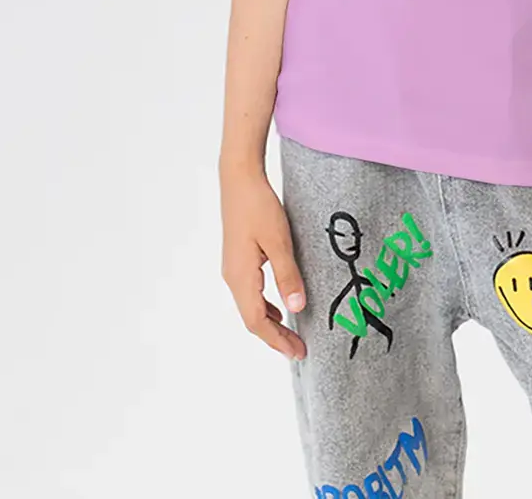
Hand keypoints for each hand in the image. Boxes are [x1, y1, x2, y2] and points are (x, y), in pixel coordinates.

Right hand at [219, 162, 307, 360]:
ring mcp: (233, 268)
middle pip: (252, 318)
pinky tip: (279, 305)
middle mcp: (232, 277)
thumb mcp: (279, 240)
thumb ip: (287, 275)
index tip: (298, 352)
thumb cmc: (259, 206)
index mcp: (241, 277)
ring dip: (270, 323)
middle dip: (275, 337)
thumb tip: (296, 310)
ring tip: (291, 334)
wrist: (239, 179)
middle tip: (299, 350)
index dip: (277, 340)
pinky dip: (265, 306)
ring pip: (250, 306)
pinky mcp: (237, 259)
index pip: (257, 321)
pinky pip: (250, 293)